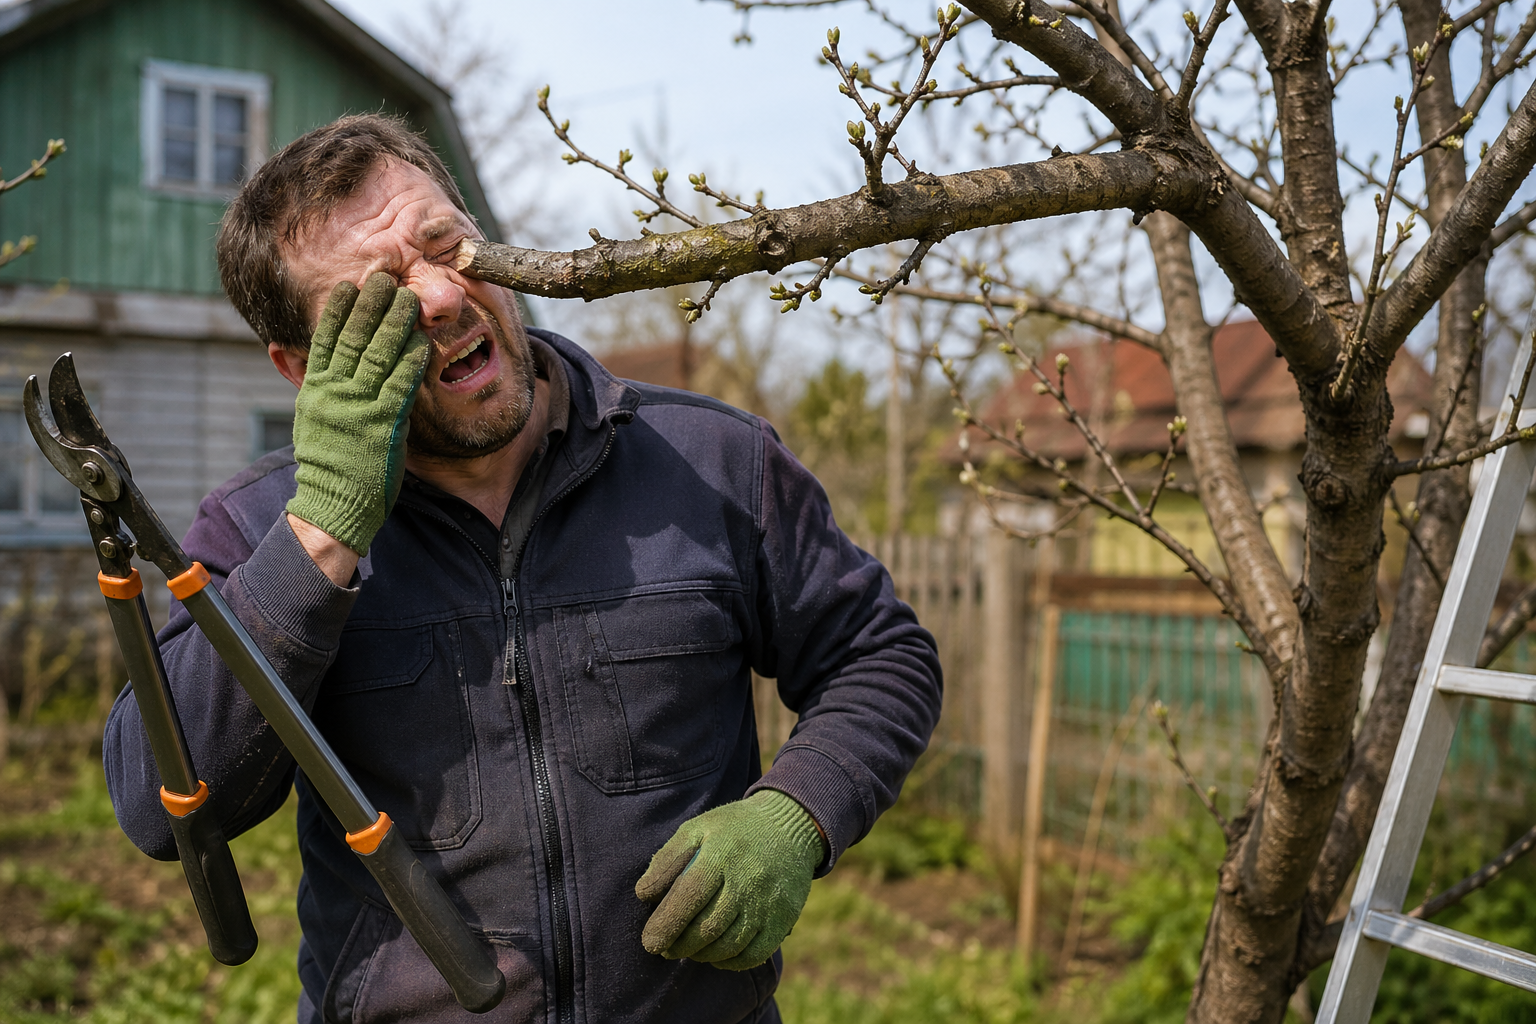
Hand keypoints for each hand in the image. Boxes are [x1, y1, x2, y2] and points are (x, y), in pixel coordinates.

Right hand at [286, 274, 429, 555]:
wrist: (333, 504)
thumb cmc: (329, 464)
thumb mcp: (313, 419)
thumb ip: (321, 388)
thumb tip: (320, 361)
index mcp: (316, 390)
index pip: (325, 341)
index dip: (338, 310)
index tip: (349, 285)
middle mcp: (334, 393)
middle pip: (353, 339)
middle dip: (369, 305)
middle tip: (384, 278)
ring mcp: (359, 407)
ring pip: (378, 355)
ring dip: (394, 323)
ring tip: (406, 297)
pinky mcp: (383, 425)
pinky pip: (399, 385)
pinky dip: (410, 360)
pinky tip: (421, 341)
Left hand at [636, 790, 824, 969]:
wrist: (790, 826)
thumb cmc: (733, 830)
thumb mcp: (698, 828)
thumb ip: (668, 859)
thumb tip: (644, 895)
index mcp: (721, 854)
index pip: (688, 897)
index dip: (666, 925)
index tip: (650, 942)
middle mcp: (747, 881)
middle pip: (707, 928)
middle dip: (680, 945)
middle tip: (665, 948)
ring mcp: (767, 903)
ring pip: (728, 945)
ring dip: (701, 955)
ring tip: (688, 950)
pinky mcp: (783, 919)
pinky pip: (754, 954)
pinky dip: (730, 962)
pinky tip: (717, 955)